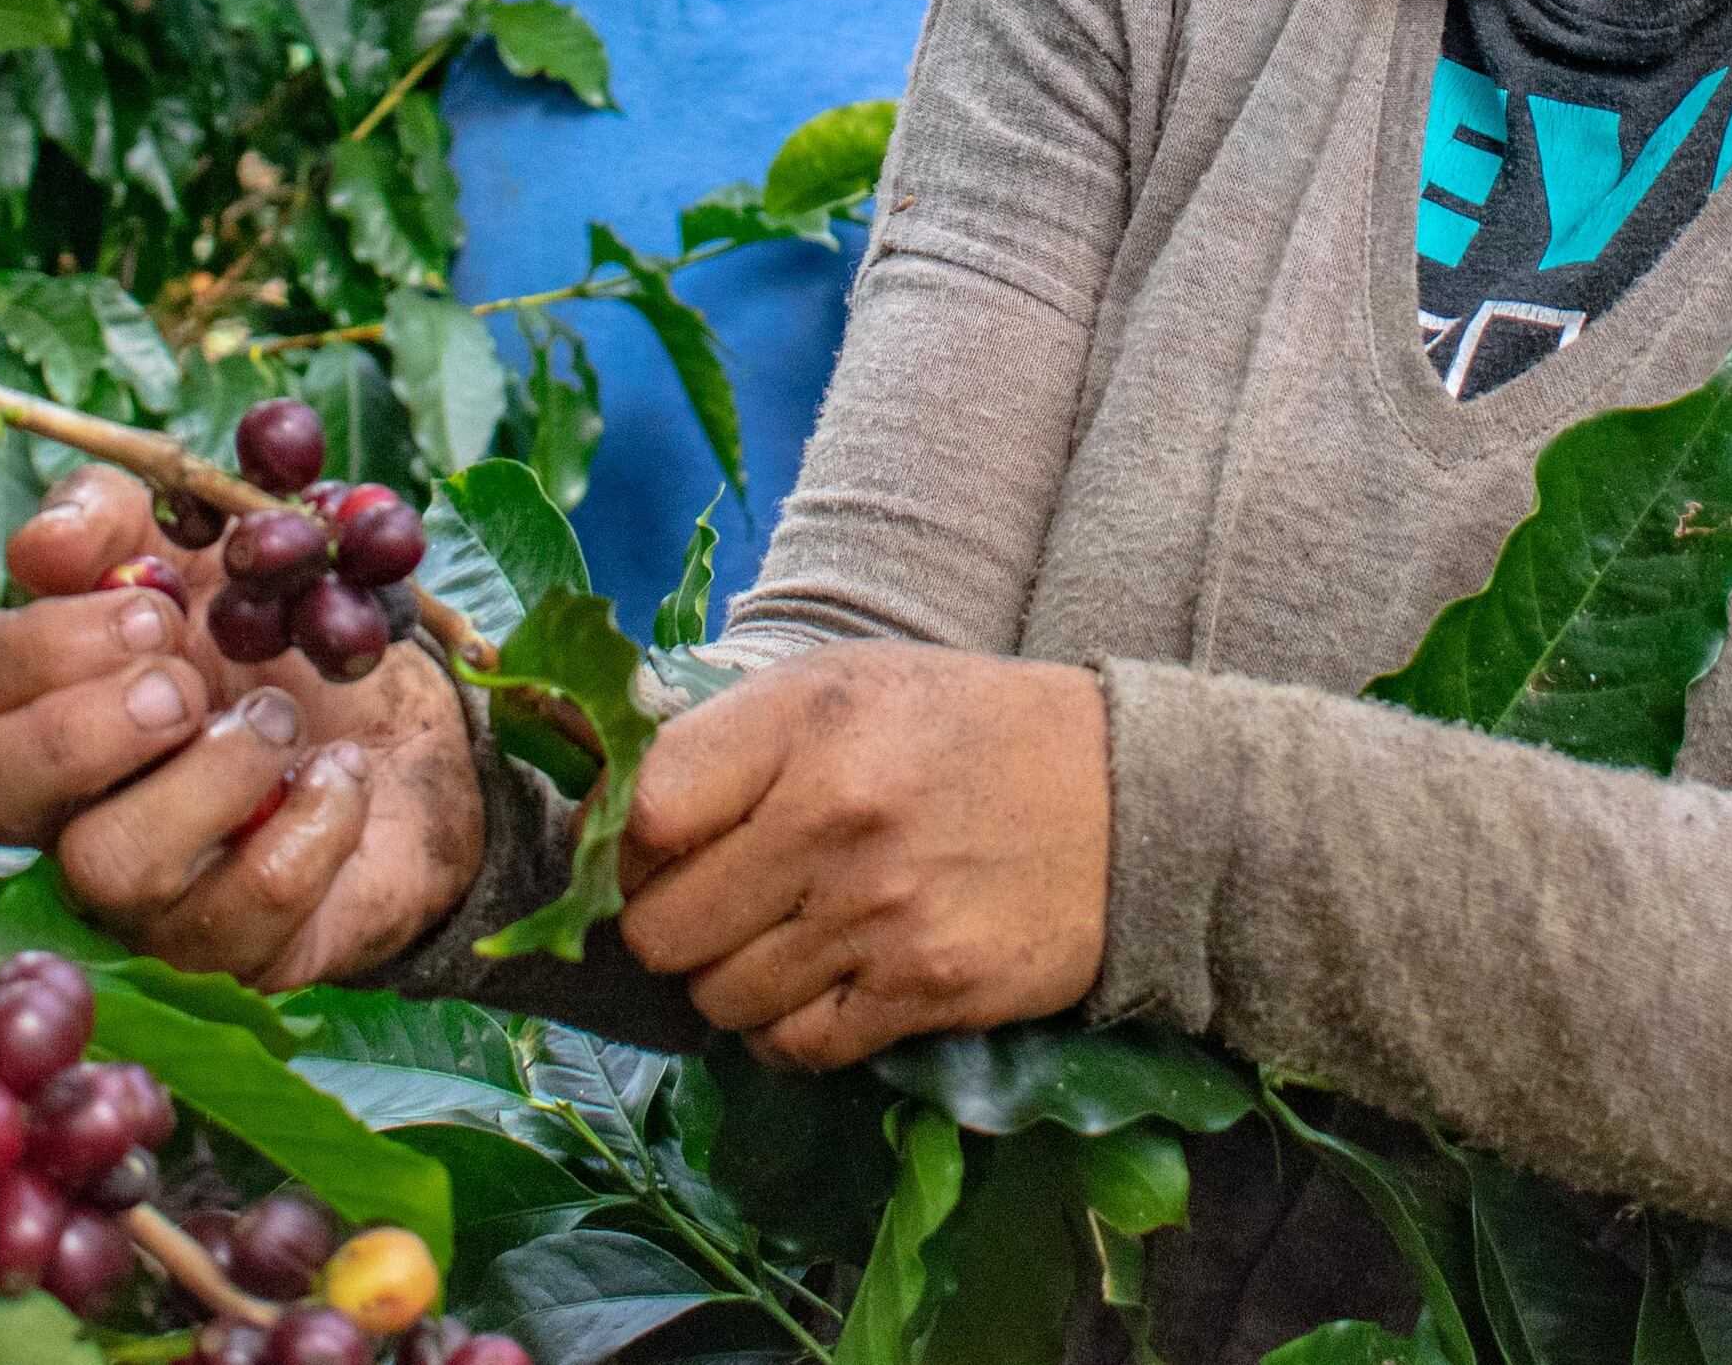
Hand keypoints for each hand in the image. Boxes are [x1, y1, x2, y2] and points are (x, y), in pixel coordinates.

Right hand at [0, 464, 482, 985]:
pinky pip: (234, 919)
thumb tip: (46, 540)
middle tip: (185, 686)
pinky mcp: (226, 949)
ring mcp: (137, 892)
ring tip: (280, 723)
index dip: (43, 642)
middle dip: (75, 727)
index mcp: (47, 696)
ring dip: (208, 776)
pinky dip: (305, 828)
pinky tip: (341, 775)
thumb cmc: (287, 645)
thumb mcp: (215, 550)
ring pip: (102, 865)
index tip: (160, 610)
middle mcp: (66, 805)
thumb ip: (123, 518)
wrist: (415, 742)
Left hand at [615, 642, 1107, 1068]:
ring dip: (729, 980)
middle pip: (662, 929)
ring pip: (719, 999)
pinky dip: (789, 1029)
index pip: (645, 814)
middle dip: (668, 925)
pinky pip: (795, 1047)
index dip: (623, 848)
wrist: (1127, 799)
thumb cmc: (965, 731)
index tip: (643, 854)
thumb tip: (604, 802)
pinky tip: (822, 981)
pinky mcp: (924, 992)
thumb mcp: (847, 684)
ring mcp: (881, 916)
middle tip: (710, 905)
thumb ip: (728, 736)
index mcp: (809, 723)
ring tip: (779, 938)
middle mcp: (835, 820)